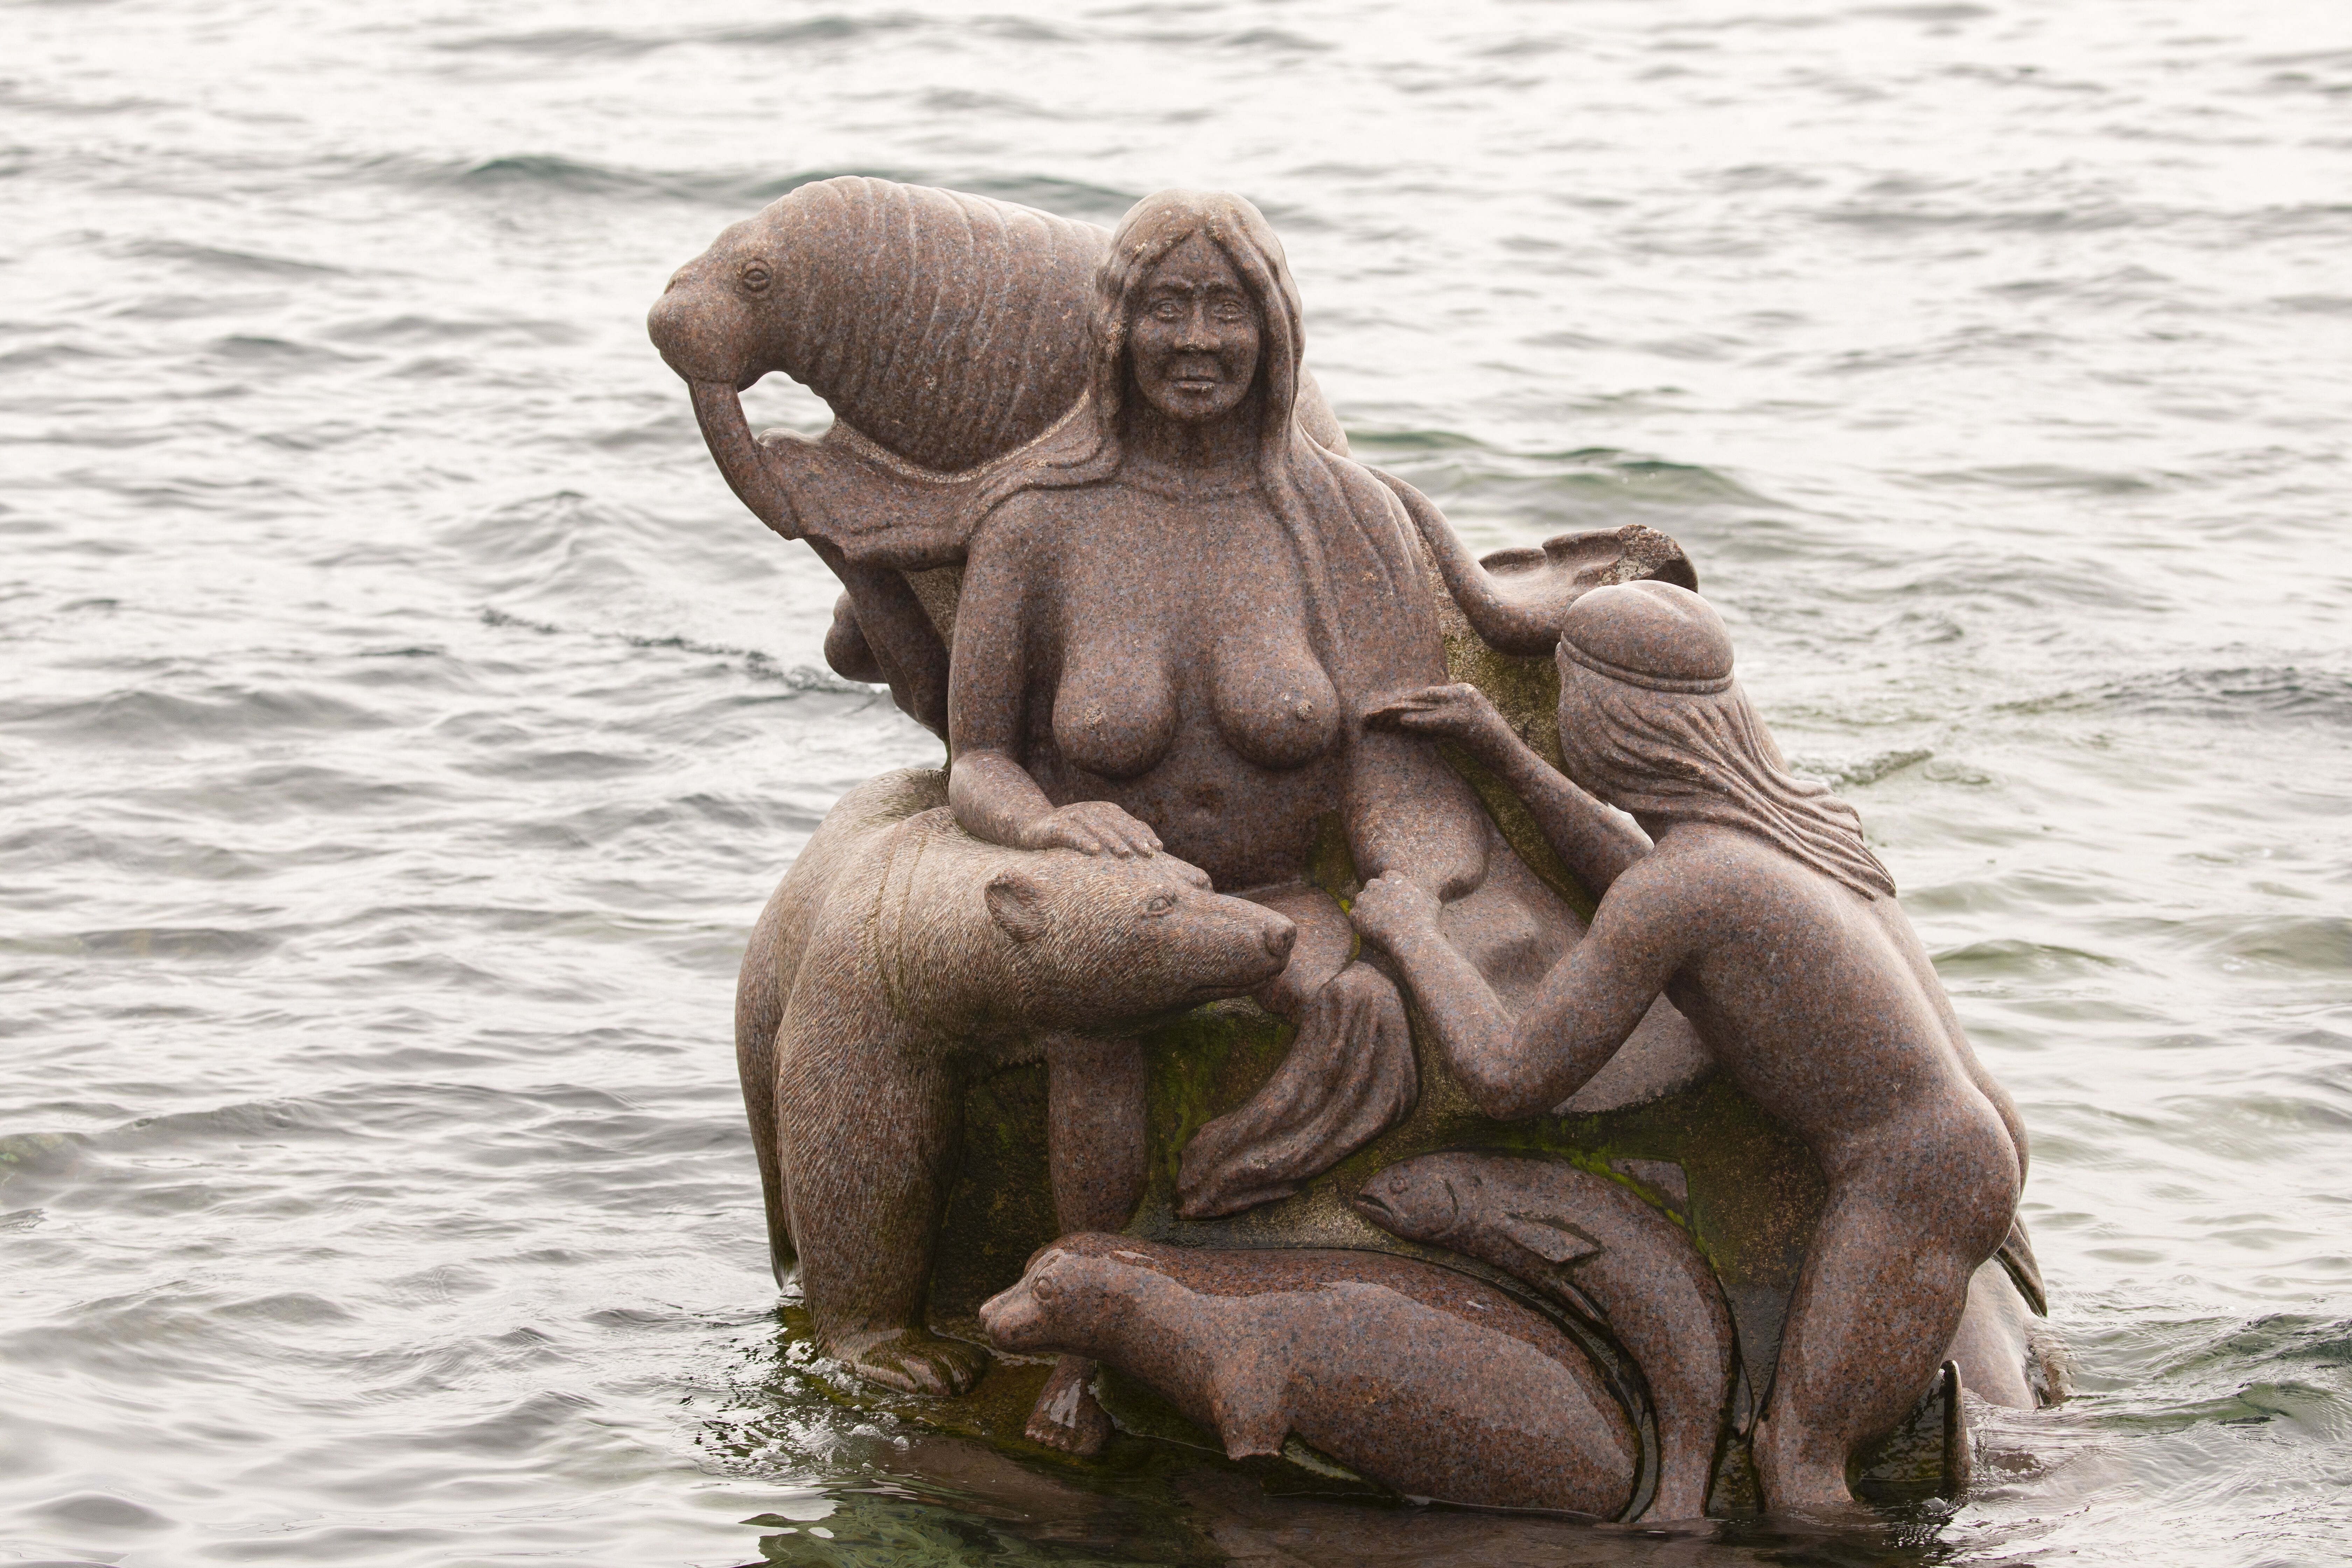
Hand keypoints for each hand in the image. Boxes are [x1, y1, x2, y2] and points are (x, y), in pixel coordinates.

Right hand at [1024, 800, 1161, 857]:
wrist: (1032, 826)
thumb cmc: (1072, 834)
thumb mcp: (1097, 832)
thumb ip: (1120, 834)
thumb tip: (1152, 845)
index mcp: (1105, 811)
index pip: (1129, 822)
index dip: (1144, 835)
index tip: (1158, 849)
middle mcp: (1091, 810)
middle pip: (1116, 824)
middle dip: (1133, 838)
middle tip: (1148, 854)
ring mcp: (1073, 816)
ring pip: (1096, 828)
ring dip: (1112, 840)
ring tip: (1125, 854)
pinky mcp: (1055, 826)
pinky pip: (1071, 833)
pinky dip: (1083, 841)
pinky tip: (1094, 852)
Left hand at [1349, 870, 1442, 951]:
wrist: (1412, 937)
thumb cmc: (1425, 919)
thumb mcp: (1431, 900)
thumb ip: (1420, 892)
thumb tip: (1421, 893)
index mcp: (1392, 877)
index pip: (1386, 876)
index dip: (1389, 887)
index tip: (1393, 897)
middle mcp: (1375, 885)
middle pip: (1372, 886)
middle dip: (1376, 895)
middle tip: (1384, 910)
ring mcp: (1363, 900)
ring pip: (1362, 900)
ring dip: (1367, 908)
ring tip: (1378, 921)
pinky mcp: (1355, 915)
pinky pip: (1355, 916)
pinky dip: (1361, 923)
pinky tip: (1372, 930)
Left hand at [1363, 683, 1510, 752]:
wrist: (1510, 757)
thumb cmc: (1487, 745)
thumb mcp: (1462, 726)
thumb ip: (1443, 718)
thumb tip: (1416, 718)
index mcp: (1464, 690)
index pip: (1427, 693)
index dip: (1405, 700)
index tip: (1386, 707)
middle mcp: (1464, 692)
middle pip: (1423, 696)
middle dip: (1398, 703)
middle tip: (1376, 711)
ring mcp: (1465, 704)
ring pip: (1425, 705)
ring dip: (1400, 711)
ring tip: (1379, 715)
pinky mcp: (1465, 720)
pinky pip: (1435, 719)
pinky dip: (1416, 721)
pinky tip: (1400, 722)